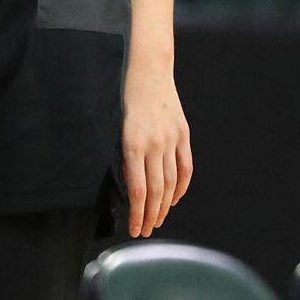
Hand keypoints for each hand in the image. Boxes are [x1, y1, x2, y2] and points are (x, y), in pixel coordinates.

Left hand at [121, 59, 191, 237]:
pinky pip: (185, 167)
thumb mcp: (113, 126)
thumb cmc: (122, 96)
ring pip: (171, 182)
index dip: (137, 214)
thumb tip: (125, 185)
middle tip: (145, 231)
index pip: (138, 190)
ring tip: (157, 221)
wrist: (147, 68)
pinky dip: (181, 187)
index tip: (134, 229)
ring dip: (164, 206)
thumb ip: (121, 155)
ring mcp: (171, 139)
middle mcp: (154, 144)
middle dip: (150, 215)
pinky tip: (173, 199)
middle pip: (156, 190)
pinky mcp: (183, 134)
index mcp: (132, 143)